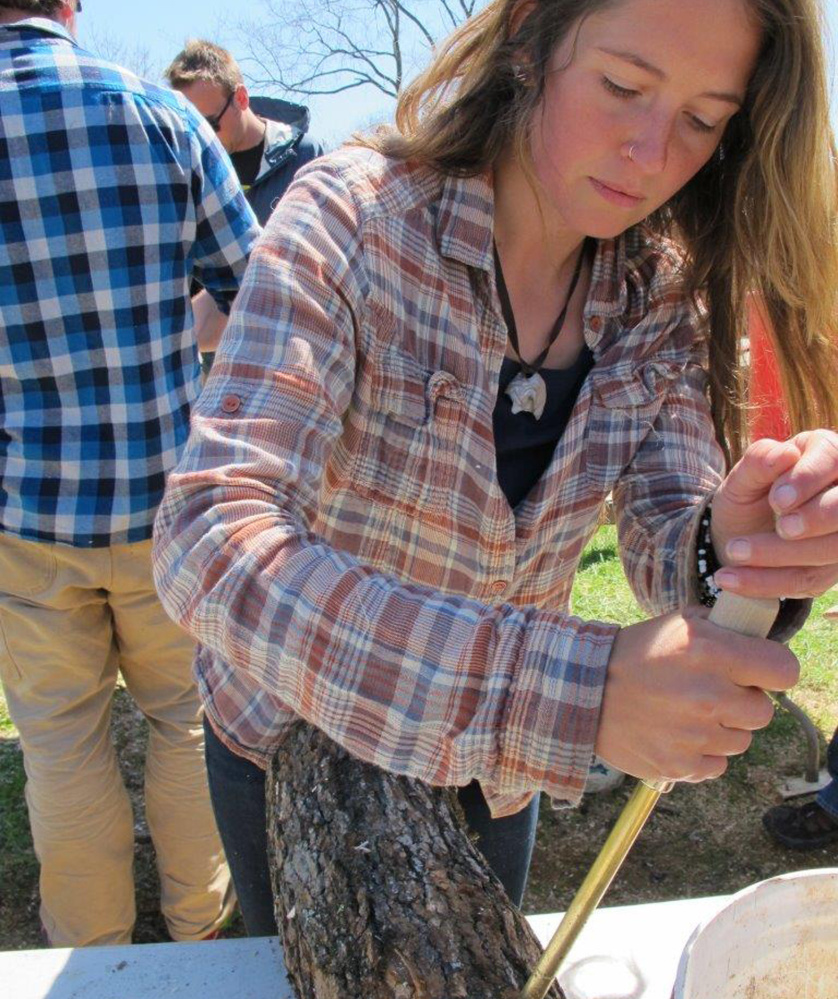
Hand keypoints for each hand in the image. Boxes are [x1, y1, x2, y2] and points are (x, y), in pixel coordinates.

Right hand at [595, 607, 798, 782]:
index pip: (784, 670)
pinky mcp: (680, 765)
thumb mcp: (677, 623)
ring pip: (740, 740)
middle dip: (742, 701)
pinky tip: (676, 734)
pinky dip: (701, 754)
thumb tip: (757, 636)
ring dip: (721, 728)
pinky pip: (716, 765)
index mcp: (711, 651)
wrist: (581, 689)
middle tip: (713, 692)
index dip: (772, 669)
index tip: (757, 671)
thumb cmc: (634, 653)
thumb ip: (722, 628)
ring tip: (687, 713)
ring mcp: (695, 735)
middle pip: (763, 711)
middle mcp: (708, 695)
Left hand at [711, 430, 837, 599]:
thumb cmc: (748, 493)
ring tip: (733, 552)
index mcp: (825, 455)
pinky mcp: (830, 569)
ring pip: (831, 549)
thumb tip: (785, 454)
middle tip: (781, 528)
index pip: (833, 460)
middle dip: (815, 520)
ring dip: (781, 556)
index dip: (809, 479)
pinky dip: (766, 583)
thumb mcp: (744, 476)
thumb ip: (759, 461)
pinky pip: (807, 582)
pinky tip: (729, 579)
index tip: (779, 500)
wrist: (740, 532)